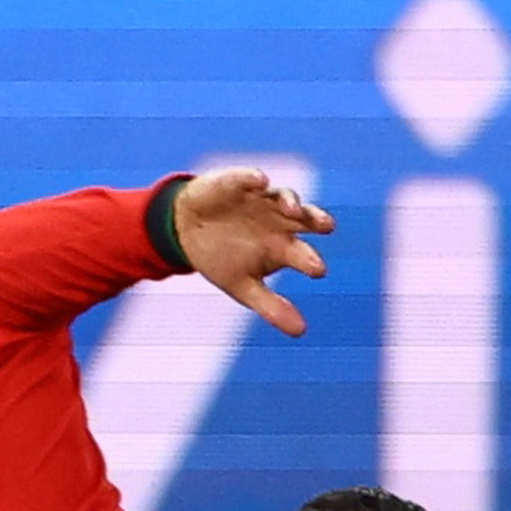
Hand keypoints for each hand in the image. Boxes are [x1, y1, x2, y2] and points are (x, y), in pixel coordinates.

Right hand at [174, 167, 332, 336]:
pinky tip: (259, 181)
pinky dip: (254, 179)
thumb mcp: (242, 287)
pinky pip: (249, 178)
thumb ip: (271, 307)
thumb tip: (301, 332)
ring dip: (290, 200)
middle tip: (325, 225)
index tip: (317, 270)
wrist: (186, 230)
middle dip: (316, 220)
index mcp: (282, 247)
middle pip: (305, 219)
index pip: (303, 253)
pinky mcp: (239, 182)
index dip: (310, 261)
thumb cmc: (221, 258)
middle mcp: (279, 221)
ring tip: (291, 207)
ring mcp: (261, 200)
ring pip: (284, 196)